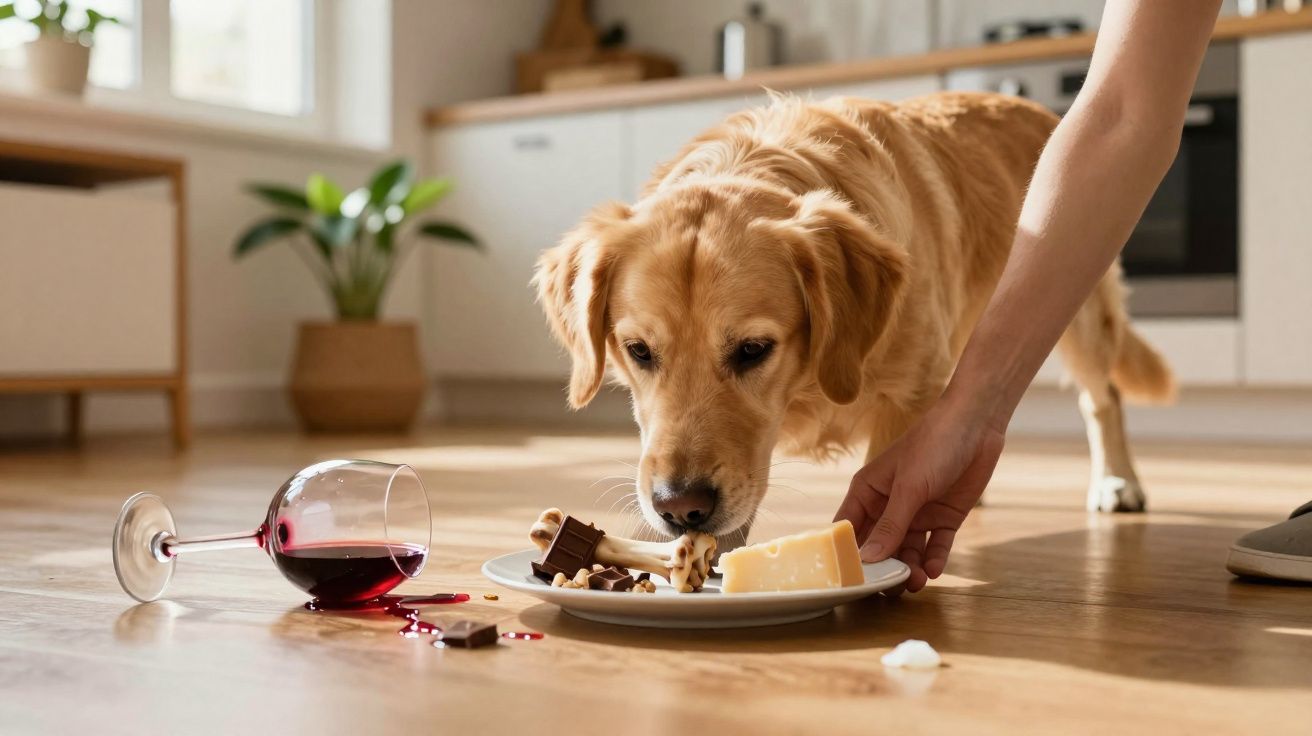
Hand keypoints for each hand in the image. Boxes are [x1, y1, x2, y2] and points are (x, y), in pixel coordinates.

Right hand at [834, 395, 1006, 592]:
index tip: (850, 581)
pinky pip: (935, 545)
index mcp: (868, 491)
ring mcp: (917, 512)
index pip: (849, 528)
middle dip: (883, 567)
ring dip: (910, 567)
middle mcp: (889, 505)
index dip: (848, 554)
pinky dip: (934, 559)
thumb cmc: (933, 444)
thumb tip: (868, 559)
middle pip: (880, 546)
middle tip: (888, 589)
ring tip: (916, 582)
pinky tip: (933, 570)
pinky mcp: (943, 517)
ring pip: (908, 550)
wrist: (977, 425)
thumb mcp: (909, 487)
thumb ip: (890, 525)